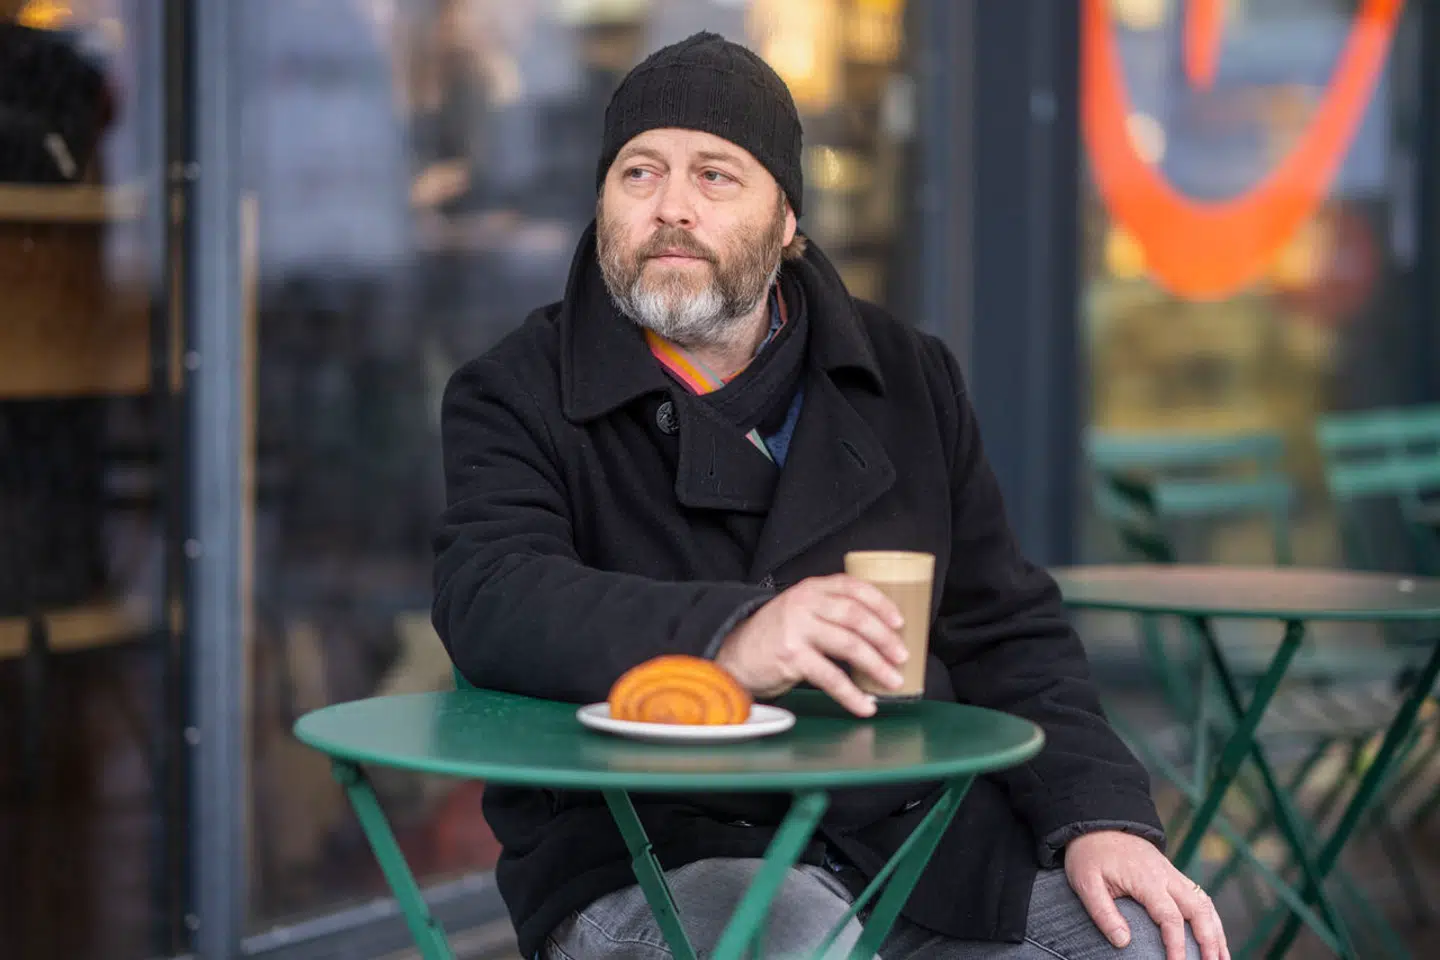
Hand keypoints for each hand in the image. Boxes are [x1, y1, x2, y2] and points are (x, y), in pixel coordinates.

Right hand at [714, 574, 907, 716]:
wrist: (735, 654)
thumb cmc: (775, 635)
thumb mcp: (800, 611)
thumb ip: (829, 611)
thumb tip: (878, 634)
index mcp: (811, 588)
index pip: (853, 587)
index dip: (881, 603)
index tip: (900, 622)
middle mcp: (804, 603)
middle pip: (855, 616)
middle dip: (884, 638)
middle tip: (903, 655)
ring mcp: (797, 628)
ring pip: (848, 645)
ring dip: (876, 665)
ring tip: (893, 680)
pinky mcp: (791, 656)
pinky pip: (830, 677)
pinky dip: (852, 694)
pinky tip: (865, 705)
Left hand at [1065, 831, 1227, 959]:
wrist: (1098, 825)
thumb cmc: (1090, 855)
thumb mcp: (1086, 883)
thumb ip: (1103, 913)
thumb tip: (1123, 942)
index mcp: (1147, 879)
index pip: (1170, 917)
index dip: (1177, 945)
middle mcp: (1167, 876)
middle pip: (1198, 911)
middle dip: (1209, 941)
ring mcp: (1173, 875)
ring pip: (1205, 904)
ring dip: (1217, 932)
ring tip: (1222, 959)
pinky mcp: (1174, 876)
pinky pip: (1201, 898)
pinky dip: (1211, 918)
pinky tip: (1215, 936)